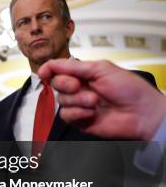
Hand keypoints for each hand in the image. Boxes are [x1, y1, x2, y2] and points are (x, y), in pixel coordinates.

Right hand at [38, 59, 165, 139]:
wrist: (141, 113)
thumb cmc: (130, 89)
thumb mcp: (101, 69)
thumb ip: (73, 66)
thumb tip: (50, 65)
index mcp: (84, 73)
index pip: (58, 69)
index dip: (48, 70)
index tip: (44, 73)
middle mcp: (79, 88)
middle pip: (56, 84)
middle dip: (65, 84)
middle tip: (78, 85)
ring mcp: (79, 104)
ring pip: (61, 100)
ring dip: (77, 100)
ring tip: (94, 101)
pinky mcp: (80, 120)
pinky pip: (66, 115)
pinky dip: (78, 113)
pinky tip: (92, 112)